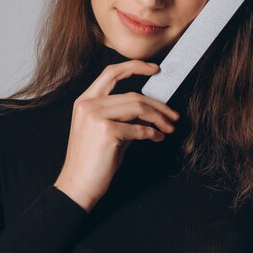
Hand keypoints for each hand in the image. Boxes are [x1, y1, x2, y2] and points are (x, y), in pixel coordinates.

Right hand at [54, 60, 179, 212]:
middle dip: (158, 105)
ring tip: (169, 127)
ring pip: (138, 108)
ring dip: (159, 118)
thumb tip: (151, 109)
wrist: (79, 185)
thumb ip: (125, 115)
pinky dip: (153, 133)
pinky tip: (158, 138)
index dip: (135, 67)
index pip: (112, 73)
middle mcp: (88, 105)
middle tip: (173, 115)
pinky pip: (139, 129)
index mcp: (85, 100)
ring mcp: (96, 117)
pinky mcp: (107, 132)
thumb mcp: (107, 130)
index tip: (155, 69)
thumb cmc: (94, 160)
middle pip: (133, 95)